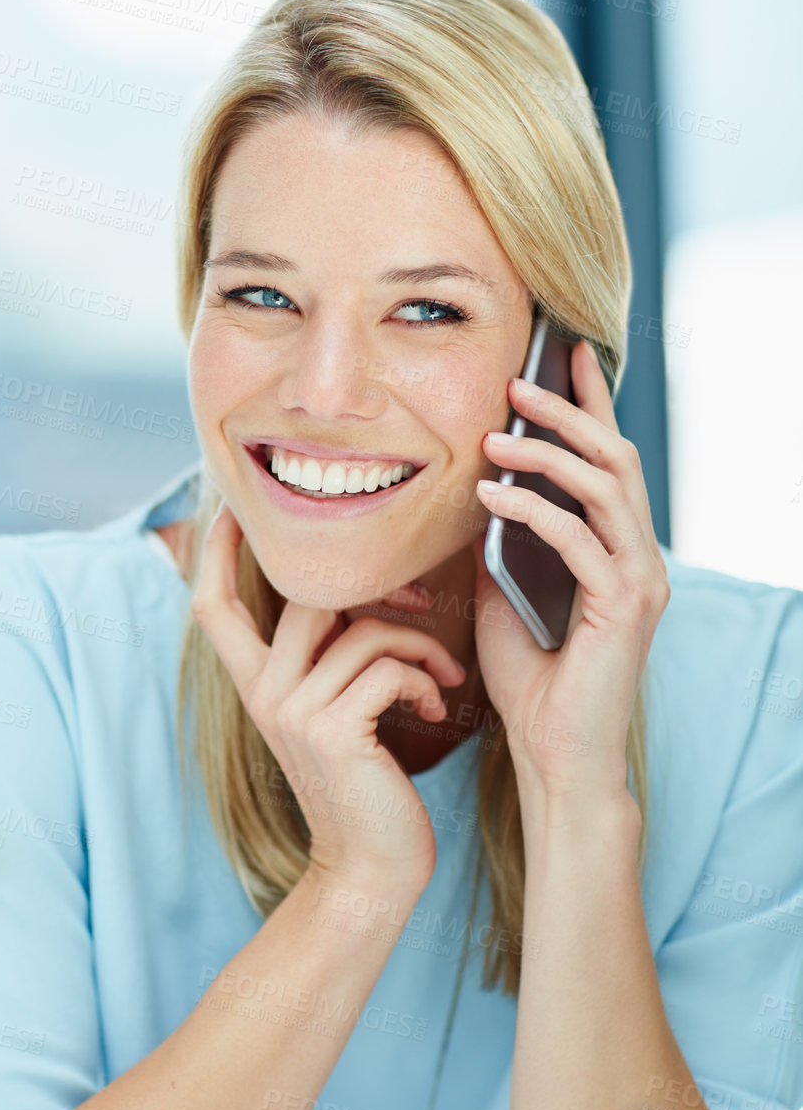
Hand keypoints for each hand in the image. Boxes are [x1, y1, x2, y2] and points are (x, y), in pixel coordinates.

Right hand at [190, 500, 466, 901]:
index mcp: (257, 684)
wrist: (372, 871)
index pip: (213, 604)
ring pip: (363, 629)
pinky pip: (387, 666)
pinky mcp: (332, 730)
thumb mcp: (334, 714)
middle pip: (307, 593)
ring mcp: (293, 710)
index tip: (236, 508)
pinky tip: (437, 709)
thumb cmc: (366, 788)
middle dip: (378, 585)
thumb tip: (357, 594)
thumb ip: (329, 659)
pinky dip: (425, 680)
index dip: (217, 550)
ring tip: (443, 679)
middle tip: (424, 605)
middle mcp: (265, 692)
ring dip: (421, 645)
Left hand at [470, 337, 669, 815]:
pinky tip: (490, 497)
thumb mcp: (502, 595)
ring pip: (607, 488)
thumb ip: (500, 544)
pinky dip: (534, 511)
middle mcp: (638, 556)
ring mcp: (639, 580)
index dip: (589, 403)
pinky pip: (580, 540)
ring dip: (548, 454)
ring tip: (494, 437)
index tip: (563, 352)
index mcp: (615, 548)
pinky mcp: (625, 607)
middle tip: (516, 381)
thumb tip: (471, 490)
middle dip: (567, 413)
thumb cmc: (529, 682)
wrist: (552, 757)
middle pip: (615, 458)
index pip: (607, 460)